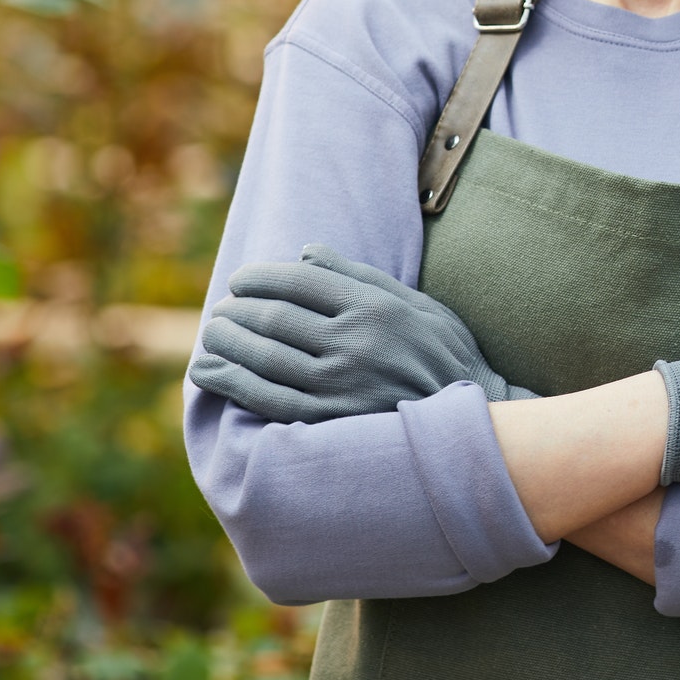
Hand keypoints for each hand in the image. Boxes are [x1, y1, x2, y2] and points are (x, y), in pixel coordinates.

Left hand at [187, 244, 534, 423]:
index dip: (261, 277)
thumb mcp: (419, 304)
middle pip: (275, 317)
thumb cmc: (448, 357)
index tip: (242, 280)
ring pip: (262, 355)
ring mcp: (337, 386)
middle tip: (223, 306)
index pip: (299, 281)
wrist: (472, 425)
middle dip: (238, 308)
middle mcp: (353, 344)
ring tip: (213, 331)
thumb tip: (308, 254)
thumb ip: (362, 277)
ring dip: (226, 340)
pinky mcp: (326, 422)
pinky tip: (207, 370)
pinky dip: (227, 381)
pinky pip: (262, 398)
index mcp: (375, 308)